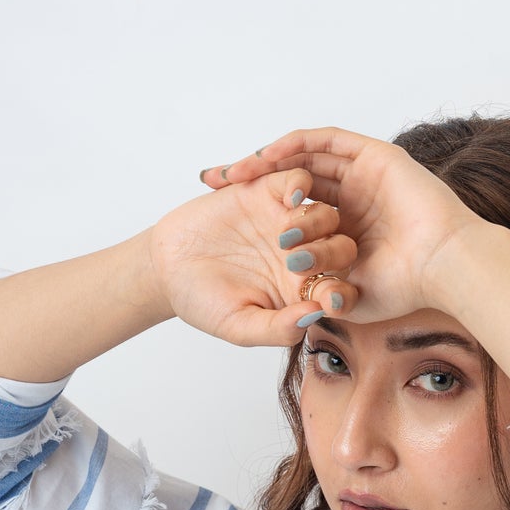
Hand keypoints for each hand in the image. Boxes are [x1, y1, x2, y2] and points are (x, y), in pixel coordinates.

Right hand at [147, 170, 358, 348]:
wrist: (167, 266)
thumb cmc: (204, 302)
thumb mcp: (239, 326)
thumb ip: (277, 328)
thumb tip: (314, 317)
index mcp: (306, 291)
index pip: (340, 292)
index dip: (342, 297)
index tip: (329, 301)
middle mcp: (306, 255)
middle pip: (342, 249)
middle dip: (329, 255)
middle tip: (297, 262)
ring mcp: (290, 222)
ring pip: (326, 214)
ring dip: (314, 223)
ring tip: (284, 236)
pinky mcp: (269, 192)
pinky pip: (298, 180)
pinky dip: (299, 184)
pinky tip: (291, 197)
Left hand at [203, 127, 482, 323]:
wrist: (444, 266)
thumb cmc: (404, 288)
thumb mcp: (347, 296)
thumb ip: (317, 296)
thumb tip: (289, 308)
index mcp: (346, 228)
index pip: (293, 213)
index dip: (257, 215)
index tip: (220, 220)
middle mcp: (352, 198)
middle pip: (290, 181)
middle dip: (249, 181)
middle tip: (212, 186)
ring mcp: (363, 175)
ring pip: (302, 159)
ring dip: (263, 161)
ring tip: (230, 173)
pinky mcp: (373, 155)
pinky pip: (322, 142)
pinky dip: (291, 146)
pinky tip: (263, 158)